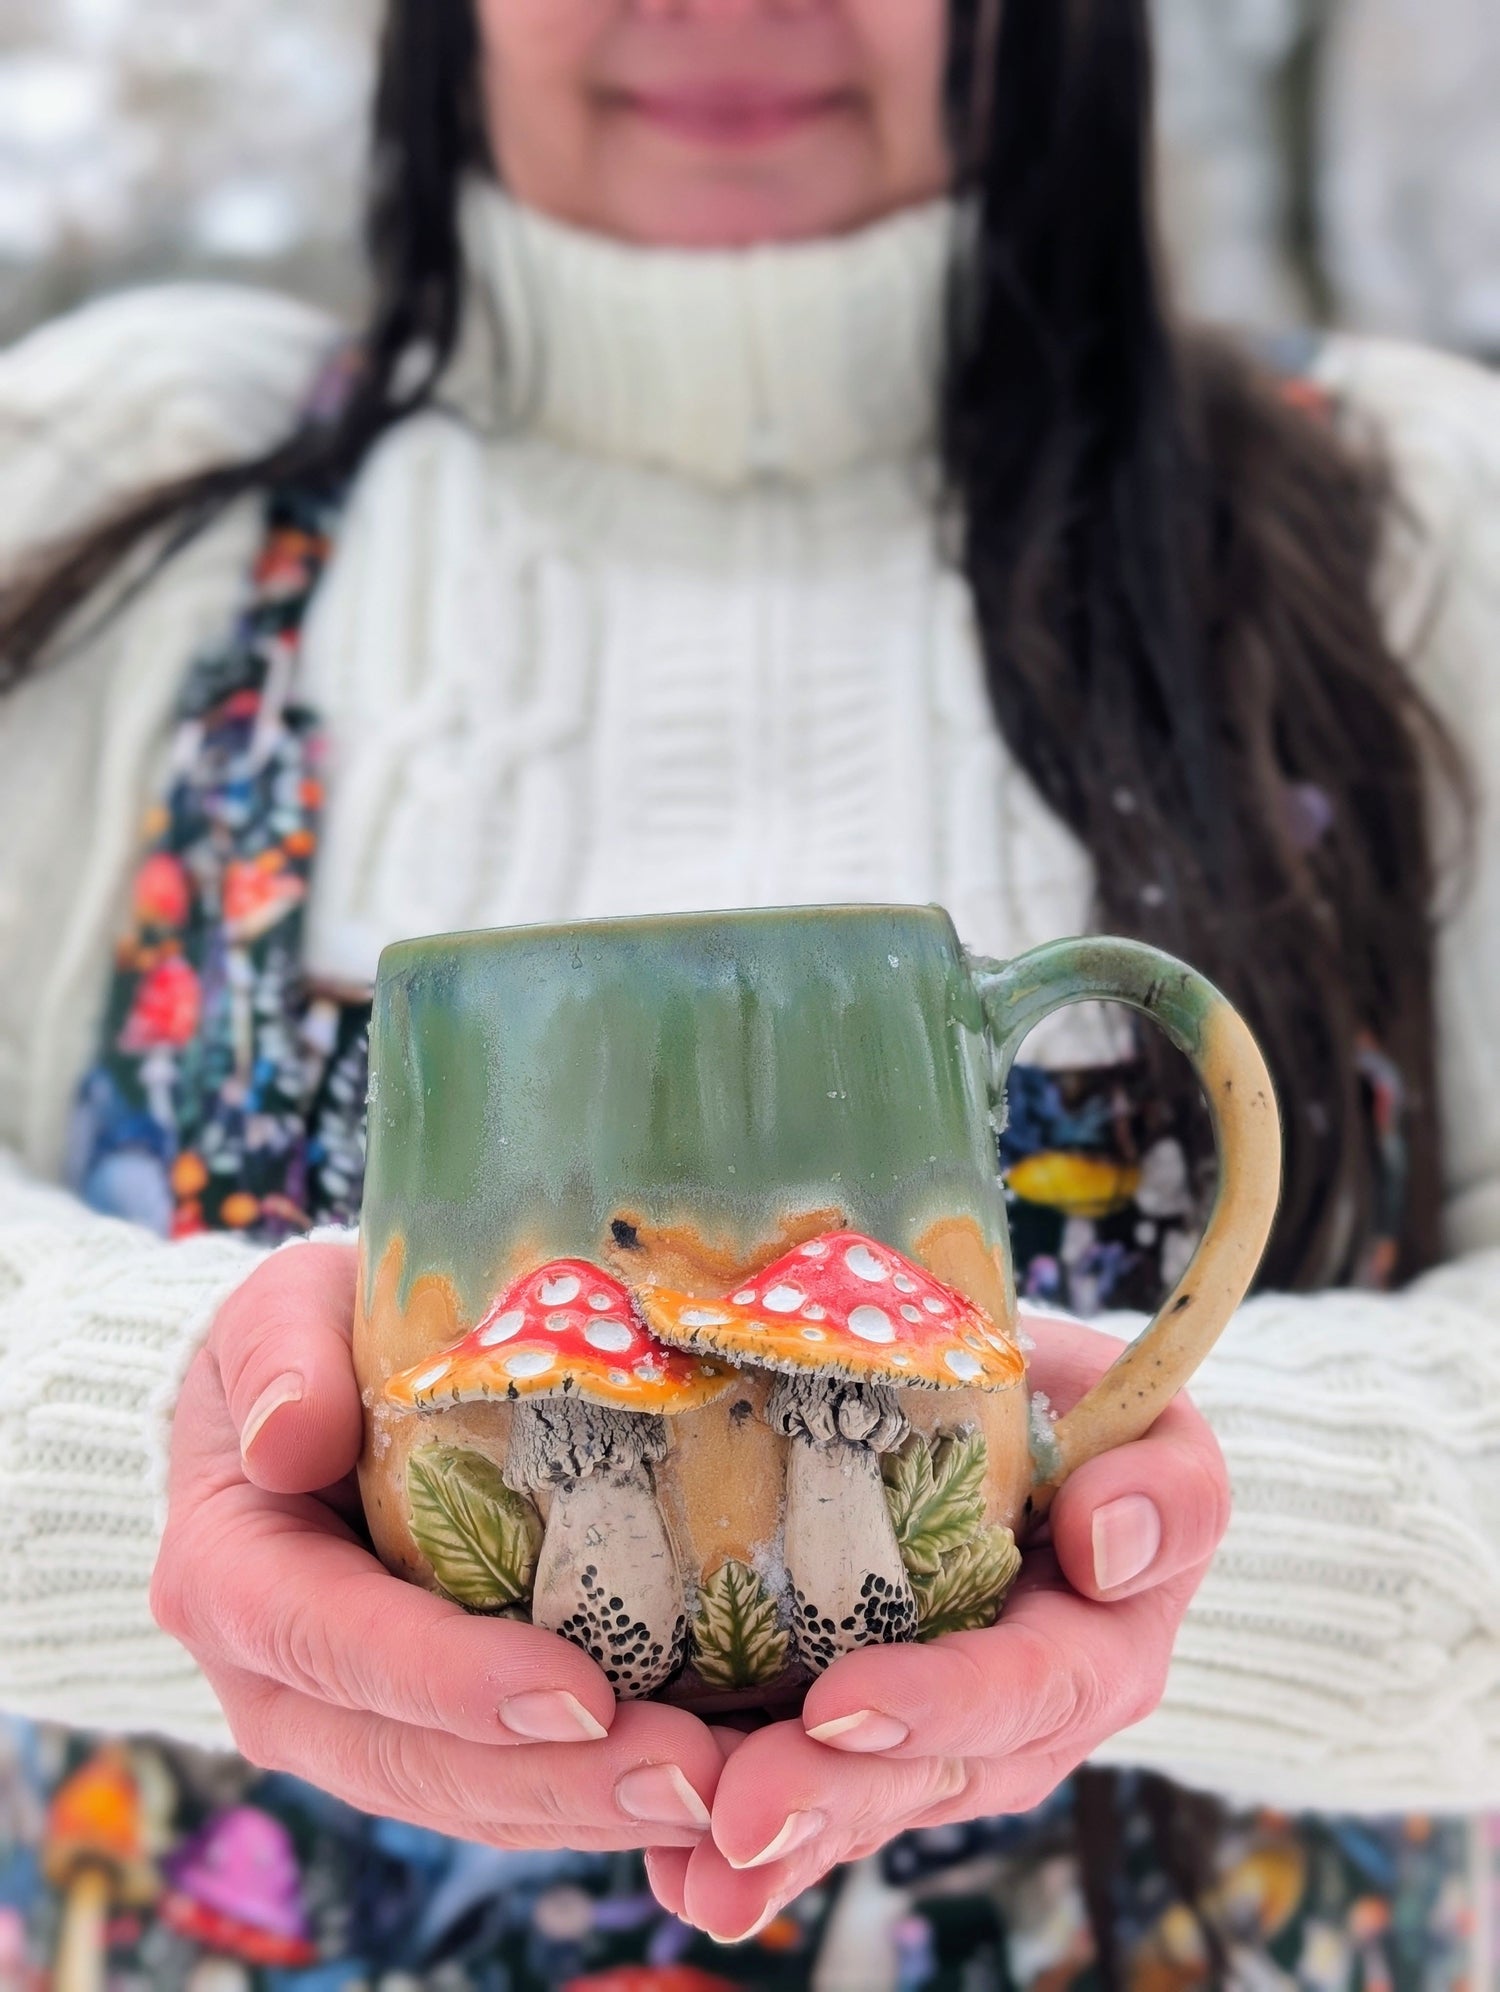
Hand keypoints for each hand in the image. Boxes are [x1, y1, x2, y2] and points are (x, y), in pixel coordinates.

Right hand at [152, 1242, 721, 1849]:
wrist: (304, 1401)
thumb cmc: (306, 1340)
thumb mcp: (283, 1309)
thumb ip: (282, 1353)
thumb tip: (288, 1438)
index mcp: (232, 1577)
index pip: (330, 1644)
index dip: (449, 1679)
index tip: (576, 1691)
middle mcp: (278, 1684)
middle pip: (412, 1758)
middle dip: (553, 1777)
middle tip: (689, 1774)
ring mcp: (350, 1727)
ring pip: (466, 1800)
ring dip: (592, 1807)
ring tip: (718, 1790)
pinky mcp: (426, 1739)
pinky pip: (506, 1793)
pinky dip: (598, 1799)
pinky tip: (703, 1784)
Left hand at [649, 1314, 1230, 1940]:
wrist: (1038, 1443)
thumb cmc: (1095, 1431)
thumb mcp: (1156, 1437)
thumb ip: (1166, 1491)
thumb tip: (1103, 1543)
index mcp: (1095, 1653)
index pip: (1024, 1691)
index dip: (937, 1704)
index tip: (841, 1704)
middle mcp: (1014, 1727)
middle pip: (920, 1774)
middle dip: (825, 1799)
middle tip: (735, 1818)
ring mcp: (929, 1747)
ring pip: (850, 1803)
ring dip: (765, 1838)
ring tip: (687, 1862)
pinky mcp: (856, 1746)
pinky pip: (800, 1798)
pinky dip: (725, 1836)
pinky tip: (664, 1861)